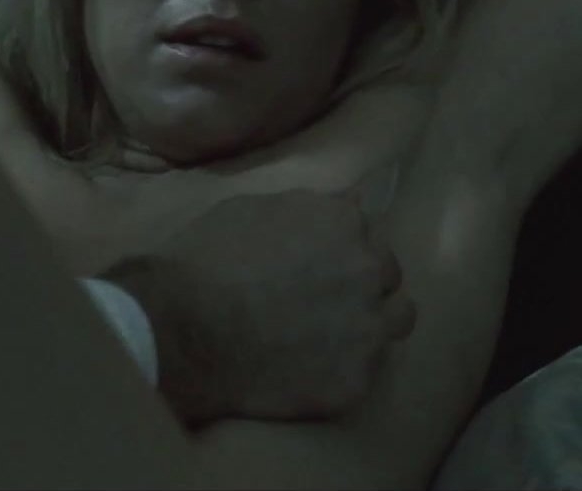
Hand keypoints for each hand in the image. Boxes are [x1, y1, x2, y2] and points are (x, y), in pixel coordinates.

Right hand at [102, 188, 416, 426]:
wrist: (183, 330)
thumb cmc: (204, 261)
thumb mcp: (248, 211)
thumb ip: (305, 208)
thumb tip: (345, 203)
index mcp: (343, 222)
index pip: (366, 230)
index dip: (341, 247)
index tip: (319, 263)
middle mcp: (368, 269)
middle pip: (387, 273)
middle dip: (362, 281)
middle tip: (323, 299)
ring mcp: (368, 326)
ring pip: (398, 318)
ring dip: (374, 319)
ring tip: (335, 333)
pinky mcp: (358, 378)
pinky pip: (368, 369)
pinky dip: (345, 367)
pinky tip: (310, 368)